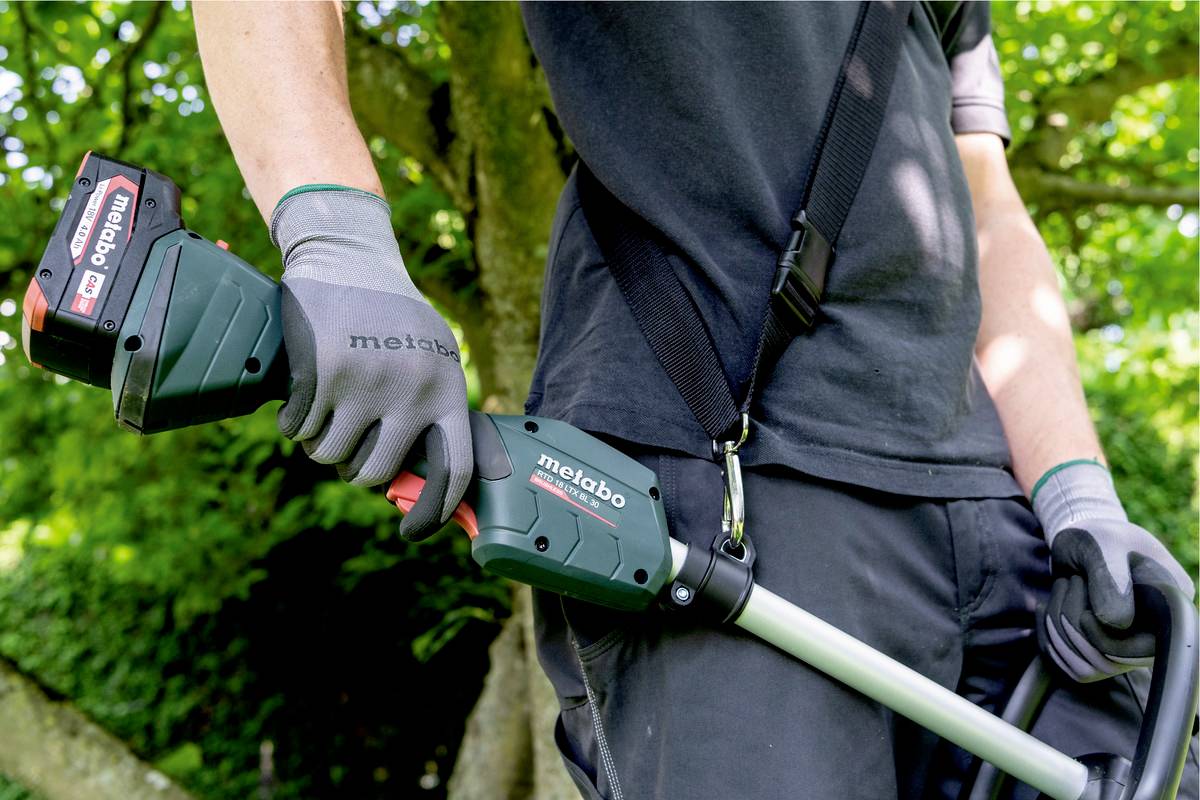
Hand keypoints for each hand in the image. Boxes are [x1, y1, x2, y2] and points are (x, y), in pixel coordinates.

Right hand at [270, 187, 471, 539]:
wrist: (349, 258)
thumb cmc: (394, 317)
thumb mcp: (434, 357)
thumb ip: (437, 412)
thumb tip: (443, 487)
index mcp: (447, 390)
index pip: (455, 470)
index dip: (437, 512)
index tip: (415, 534)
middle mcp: (411, 390)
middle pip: (374, 473)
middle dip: (353, 470)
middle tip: (346, 448)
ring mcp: (366, 381)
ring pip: (329, 455)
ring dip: (319, 444)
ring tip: (325, 414)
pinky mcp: (321, 371)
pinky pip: (297, 428)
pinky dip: (293, 421)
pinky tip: (302, 394)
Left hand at [1033, 462, 1194, 682]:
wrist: (1082, 541)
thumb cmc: (1098, 536)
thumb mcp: (1103, 544)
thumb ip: (1109, 577)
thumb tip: (1117, 623)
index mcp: (1170, 606)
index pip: (1142, 650)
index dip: (1105, 638)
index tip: (1087, 610)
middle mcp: (1154, 634)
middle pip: (1106, 662)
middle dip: (1071, 621)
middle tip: (1071, 581)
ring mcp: (1127, 647)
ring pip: (1084, 667)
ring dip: (1057, 626)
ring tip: (1064, 587)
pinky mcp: (1101, 651)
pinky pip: (1068, 666)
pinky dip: (1048, 636)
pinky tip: (1046, 607)